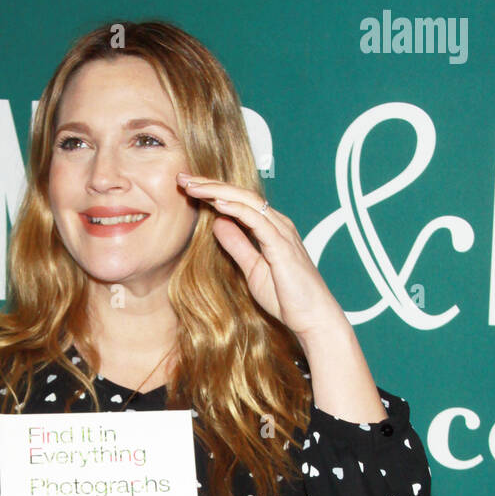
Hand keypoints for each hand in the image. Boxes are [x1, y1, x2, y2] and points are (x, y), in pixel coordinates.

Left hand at [177, 172, 344, 342]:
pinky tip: (217, 203)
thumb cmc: (287, 297)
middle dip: (209, 184)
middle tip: (181, 177)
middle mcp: (277, 224)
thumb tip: (218, 224)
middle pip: (239, 194)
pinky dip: (236, 209)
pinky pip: (256, 220)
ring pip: (246, 201)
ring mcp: (281, 232)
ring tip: (193, 186)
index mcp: (270, 228)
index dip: (211, 192)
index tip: (186, 187)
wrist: (312, 317)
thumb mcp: (252, 269)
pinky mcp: (282, 244)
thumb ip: (237, 245)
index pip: (237, 202)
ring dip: (217, 191)